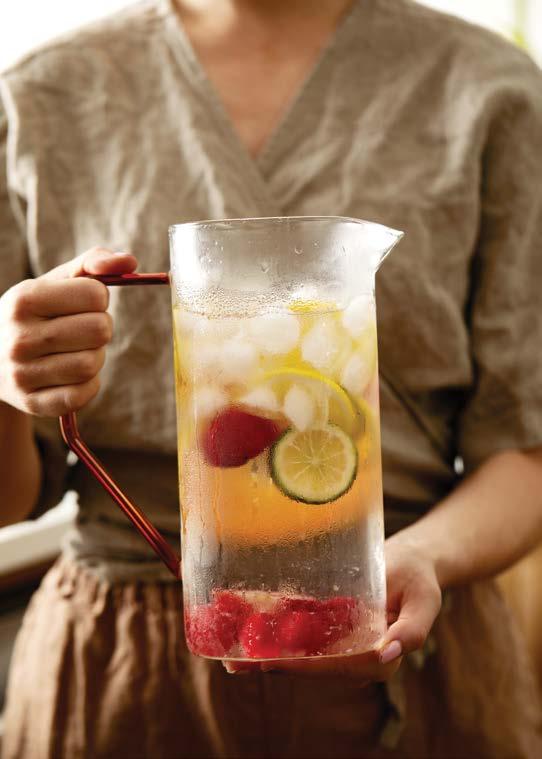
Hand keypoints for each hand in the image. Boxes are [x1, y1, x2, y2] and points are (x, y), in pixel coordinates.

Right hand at [0, 247, 136, 416]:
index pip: (95, 294)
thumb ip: (93, 263)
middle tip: (84, 329)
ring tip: (74, 351)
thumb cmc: (35, 314)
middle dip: (101, 327)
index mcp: (23, 299)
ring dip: (94, 357)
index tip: (83, 303)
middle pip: (99, 330)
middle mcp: (19, 337)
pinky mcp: (32, 402)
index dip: (98, 297)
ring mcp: (22, 373)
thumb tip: (130, 260)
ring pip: (92, 364)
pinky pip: (84, 393)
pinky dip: (88, 384)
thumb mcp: (55, 282)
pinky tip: (70, 374)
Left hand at [223, 534, 441, 681]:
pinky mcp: (331, 629)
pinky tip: (248, 632)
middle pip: (312, 665)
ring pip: (302, 654)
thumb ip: (412, 630)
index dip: (304, 667)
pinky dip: (275, 635)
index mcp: (379, 659)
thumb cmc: (419, 579)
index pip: (337, 667)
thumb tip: (386, 654)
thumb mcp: (424, 601)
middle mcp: (356, 658)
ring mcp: (342, 645)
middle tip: (238, 662)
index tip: (274, 663)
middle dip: (275, 665)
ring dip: (268, 655)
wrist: (411, 562)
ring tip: (233, 654)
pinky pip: (301, 635)